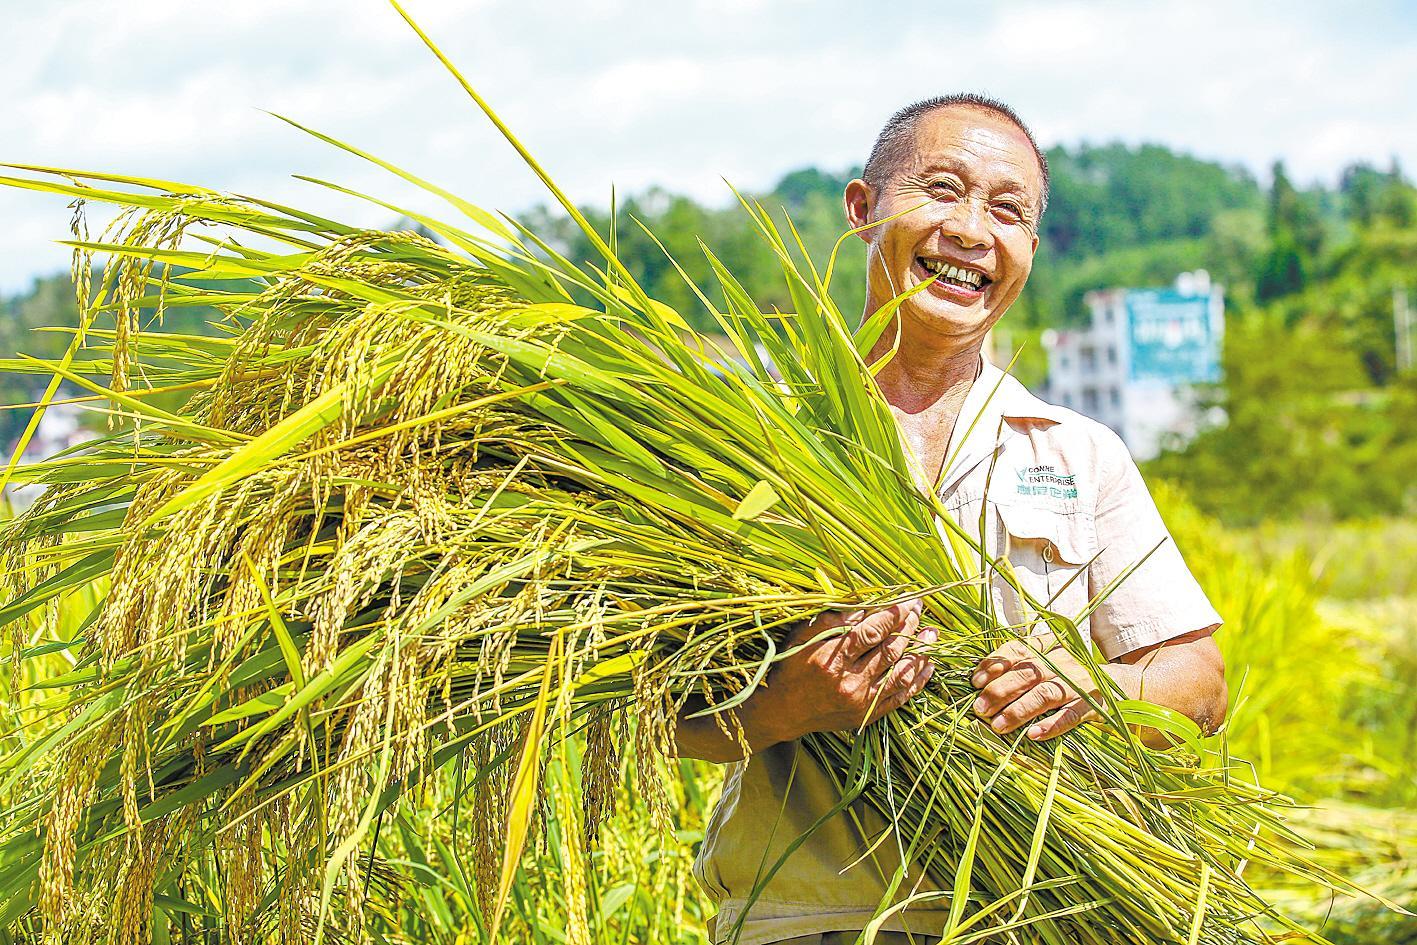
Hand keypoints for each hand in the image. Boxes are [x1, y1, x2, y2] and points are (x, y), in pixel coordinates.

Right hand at [751, 599, 936, 743]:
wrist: (782, 711)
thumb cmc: (791, 667)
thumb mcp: (803, 637)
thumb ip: (832, 620)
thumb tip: (864, 606)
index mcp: (832, 658)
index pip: (872, 631)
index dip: (894, 614)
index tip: (908, 600)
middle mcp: (849, 681)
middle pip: (890, 649)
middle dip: (909, 626)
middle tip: (920, 611)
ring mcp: (861, 701)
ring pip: (901, 673)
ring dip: (920, 652)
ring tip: (931, 634)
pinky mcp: (867, 715)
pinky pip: (900, 697)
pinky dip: (917, 680)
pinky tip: (927, 665)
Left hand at [971, 633, 1100, 740]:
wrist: (1120, 683)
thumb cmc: (1070, 673)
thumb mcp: (1048, 660)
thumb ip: (1019, 665)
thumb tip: (980, 680)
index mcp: (1049, 647)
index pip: (1017, 649)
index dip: (995, 664)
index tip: (975, 681)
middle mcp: (1063, 663)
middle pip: (1027, 674)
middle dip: (1000, 691)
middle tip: (979, 709)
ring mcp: (1079, 684)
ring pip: (1045, 695)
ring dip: (1019, 710)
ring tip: (998, 725)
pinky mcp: (1093, 706)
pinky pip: (1071, 716)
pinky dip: (1052, 725)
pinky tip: (1033, 734)